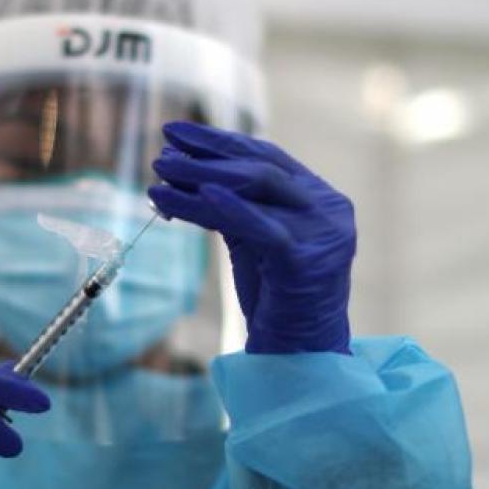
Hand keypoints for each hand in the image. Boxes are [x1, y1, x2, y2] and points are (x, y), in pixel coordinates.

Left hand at [149, 121, 354, 354]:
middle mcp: (328, 209)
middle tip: (162, 153)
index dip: (220, 142)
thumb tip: (181, 168)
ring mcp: (322, 232)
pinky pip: (256, 225)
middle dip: (207, 155)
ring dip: (201, 177)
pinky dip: (222, 208)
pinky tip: (188, 198)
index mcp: (320, 199)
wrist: (303, 356)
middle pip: (260, 167)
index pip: (267, 157)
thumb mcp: (256, 241)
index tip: (176, 132)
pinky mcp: (305, 258)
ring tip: (160, 173)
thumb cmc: (277, 300)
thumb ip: (233, 206)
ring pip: (256, 189)